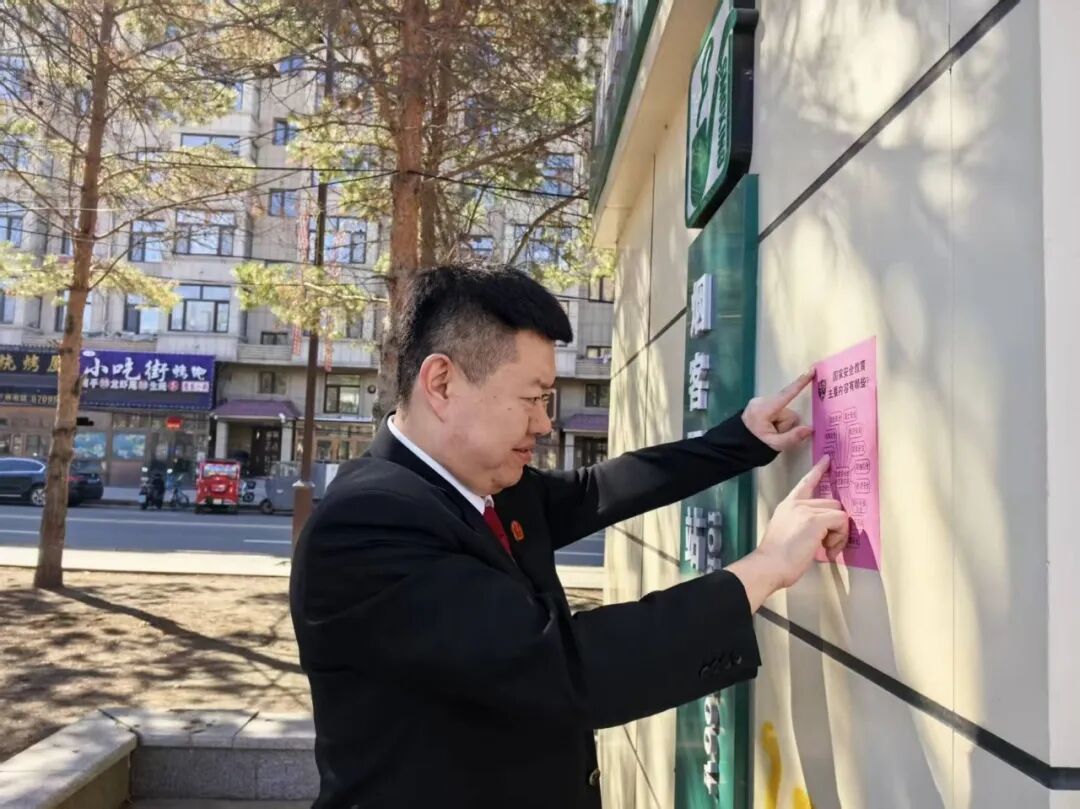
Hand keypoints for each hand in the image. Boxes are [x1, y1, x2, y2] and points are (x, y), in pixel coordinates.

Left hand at [742, 372, 814, 451]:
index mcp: (764, 409)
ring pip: (782, 412)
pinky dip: (775, 421)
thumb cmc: (752, 446)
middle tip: (774, 436)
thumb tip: (809, 428)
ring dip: (780, 424)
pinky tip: (766, 429)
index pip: (786, 394)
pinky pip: (775, 411)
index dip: (800, 383)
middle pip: (787, 411)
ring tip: (769, 434)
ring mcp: (758, 402)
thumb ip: (793, 437)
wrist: (733, 447)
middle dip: (785, 424)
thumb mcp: (774, 445)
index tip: (811, 370)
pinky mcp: (758, 405)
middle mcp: (761, 401)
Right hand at [756, 456, 849, 587]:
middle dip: (836, 524)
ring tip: (827, 549)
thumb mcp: (785, 532)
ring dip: (839, 533)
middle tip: (828, 544)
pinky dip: (840, 537)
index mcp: (788, 505)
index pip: (805, 483)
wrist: (769, 564)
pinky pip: (841, 521)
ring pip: (839, 513)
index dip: (818, 470)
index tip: (827, 460)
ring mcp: (806, 510)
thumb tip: (820, 532)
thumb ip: (800, 524)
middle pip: (832, 503)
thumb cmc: (775, 557)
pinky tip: (828, 550)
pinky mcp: (816, 520)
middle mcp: (797, 504)